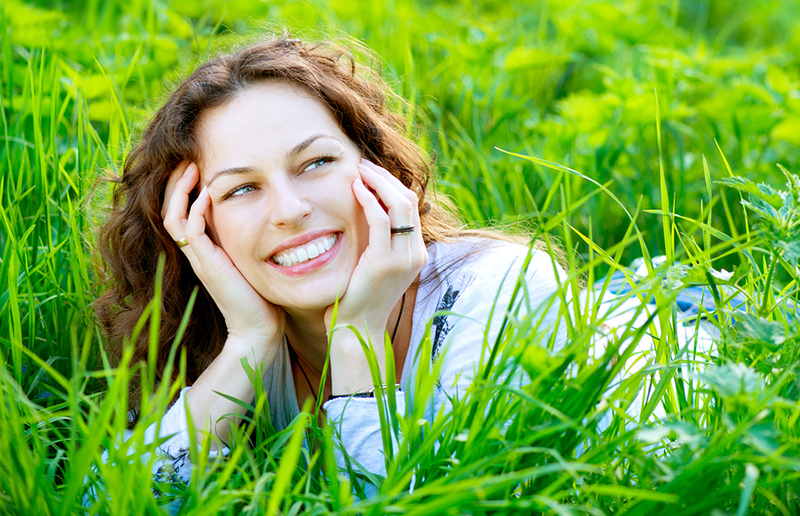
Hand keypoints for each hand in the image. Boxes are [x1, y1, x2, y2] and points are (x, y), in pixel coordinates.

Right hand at [162, 161, 284, 349]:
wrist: (259, 327)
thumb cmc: (262, 294)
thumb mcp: (252, 257)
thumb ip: (249, 237)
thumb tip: (268, 215)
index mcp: (204, 248)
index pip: (181, 210)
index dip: (184, 187)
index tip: (197, 163)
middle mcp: (196, 251)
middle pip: (169, 209)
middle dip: (175, 182)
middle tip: (186, 157)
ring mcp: (198, 258)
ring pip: (172, 216)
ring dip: (180, 190)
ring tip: (191, 167)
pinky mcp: (207, 265)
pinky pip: (190, 231)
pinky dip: (196, 210)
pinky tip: (208, 195)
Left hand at [325, 159, 427, 337]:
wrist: (355, 329)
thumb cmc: (358, 298)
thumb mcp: (375, 265)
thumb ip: (378, 242)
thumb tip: (368, 212)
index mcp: (416, 253)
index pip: (410, 207)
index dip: (391, 184)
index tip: (370, 173)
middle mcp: (415, 254)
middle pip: (409, 201)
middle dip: (385, 177)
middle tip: (363, 164)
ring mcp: (402, 259)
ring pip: (399, 205)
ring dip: (378, 182)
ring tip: (359, 170)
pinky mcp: (384, 262)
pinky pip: (380, 220)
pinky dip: (369, 199)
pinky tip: (355, 188)